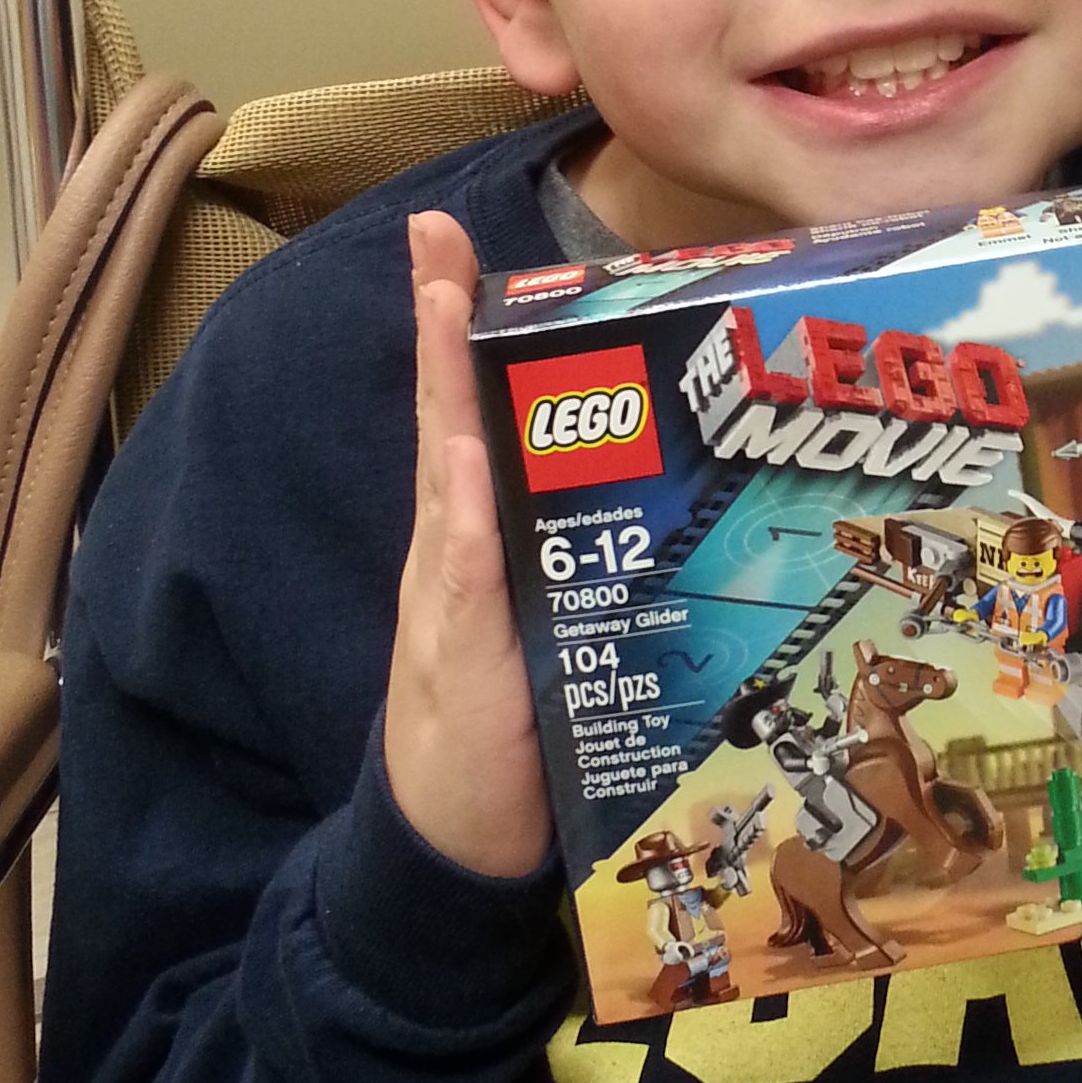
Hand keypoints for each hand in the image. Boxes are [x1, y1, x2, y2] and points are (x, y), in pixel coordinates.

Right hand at [382, 212, 553, 876]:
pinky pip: (462, 588)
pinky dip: (462, 534)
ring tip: (447, 309)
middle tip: (437, 239)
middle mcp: (456, 550)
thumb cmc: (520, 726)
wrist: (460, 843)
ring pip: (447, 482)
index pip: (470, 412)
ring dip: (446, 397)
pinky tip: (465, 479)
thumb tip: (644, 477)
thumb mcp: (557, 618)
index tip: (445, 239)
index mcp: (480, 533)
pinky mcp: (460, 666)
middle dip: (442, 329)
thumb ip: (582, 548)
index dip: (459, 327)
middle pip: (446, 420)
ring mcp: (450, 603)